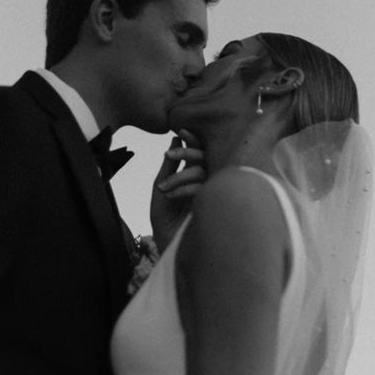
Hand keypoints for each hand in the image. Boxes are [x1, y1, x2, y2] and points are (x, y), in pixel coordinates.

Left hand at [150, 130, 205, 252]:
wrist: (166, 244)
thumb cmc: (164, 217)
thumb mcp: (161, 185)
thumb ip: (169, 164)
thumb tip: (176, 138)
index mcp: (196, 175)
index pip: (200, 152)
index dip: (193, 140)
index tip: (181, 131)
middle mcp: (207, 181)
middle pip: (205, 158)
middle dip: (188, 151)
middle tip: (170, 154)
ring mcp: (211, 192)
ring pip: (203, 172)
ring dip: (181, 175)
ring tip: (163, 187)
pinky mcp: (213, 205)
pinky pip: (202, 188)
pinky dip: (184, 189)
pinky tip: (170, 195)